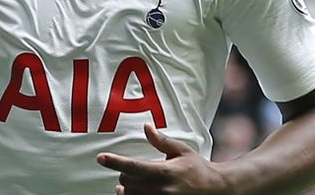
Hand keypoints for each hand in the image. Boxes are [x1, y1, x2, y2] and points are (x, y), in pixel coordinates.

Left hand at [97, 124, 228, 193]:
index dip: (114, 162)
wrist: (215, 189)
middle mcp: (161, 190)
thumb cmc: (196, 167)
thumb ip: (161, 141)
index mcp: (165, 172)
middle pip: (127, 182)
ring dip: (125, 189)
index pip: (133, 166)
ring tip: (125, 184)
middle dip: (123, 174)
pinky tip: (128, 193)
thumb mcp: (181, 150)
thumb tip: (146, 127)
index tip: (100, 157)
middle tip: (126, 169)